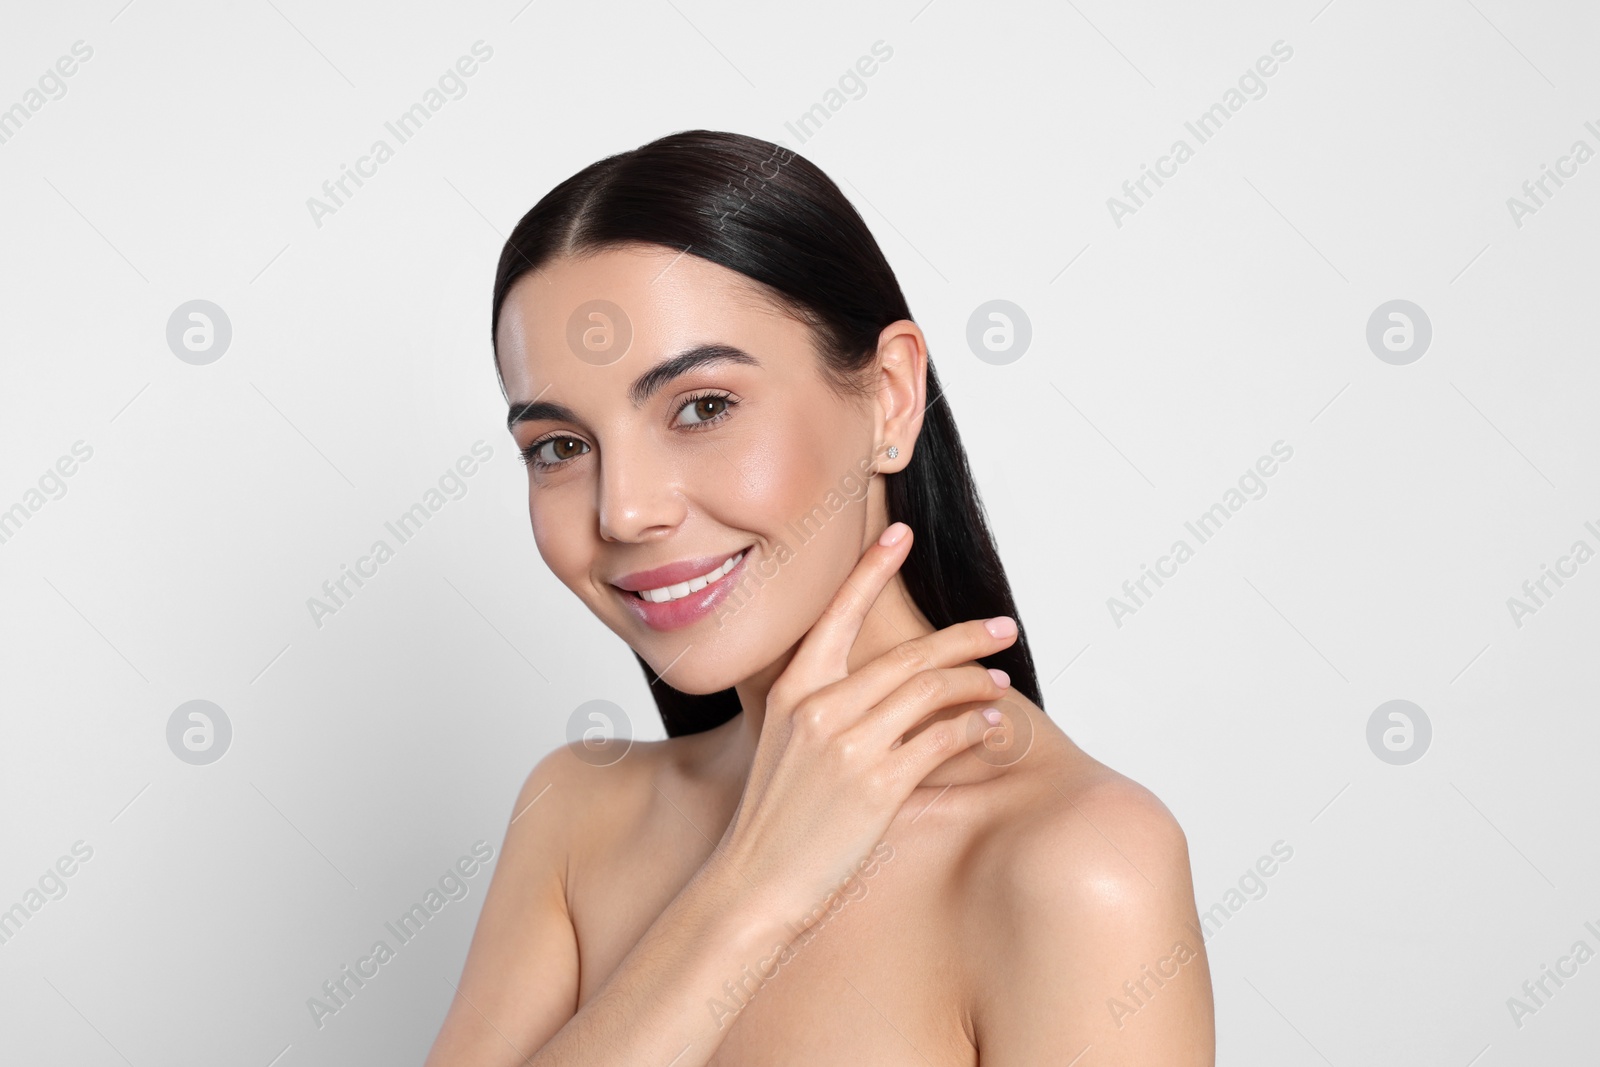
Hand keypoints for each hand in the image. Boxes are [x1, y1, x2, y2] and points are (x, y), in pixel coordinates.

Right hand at [712, 521, 1018, 918]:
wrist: (756, 882)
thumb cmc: (775, 817)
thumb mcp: (783, 744)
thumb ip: (821, 707)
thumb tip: (874, 684)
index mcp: (793, 690)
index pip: (839, 614)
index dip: (872, 570)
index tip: (901, 535)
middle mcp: (820, 708)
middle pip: (909, 655)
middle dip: (964, 637)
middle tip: (1000, 627)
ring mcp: (849, 745)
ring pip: (931, 692)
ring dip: (975, 683)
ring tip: (999, 683)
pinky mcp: (877, 785)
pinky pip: (940, 740)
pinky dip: (972, 728)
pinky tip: (988, 727)